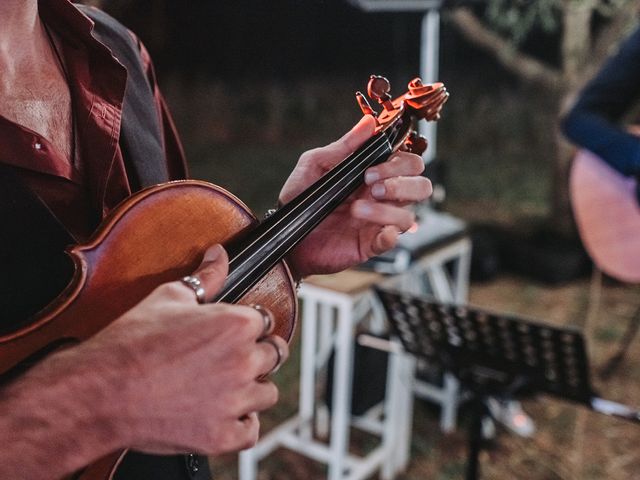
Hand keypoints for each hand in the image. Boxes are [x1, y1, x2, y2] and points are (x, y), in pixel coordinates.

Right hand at [38, 245, 288, 456]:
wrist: (101, 391)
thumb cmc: (132, 342)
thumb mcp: (169, 297)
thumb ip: (205, 276)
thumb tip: (219, 255)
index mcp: (237, 324)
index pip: (266, 321)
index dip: (250, 325)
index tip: (236, 332)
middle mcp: (243, 361)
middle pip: (274, 355)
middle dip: (258, 354)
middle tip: (232, 357)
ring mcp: (234, 400)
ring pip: (267, 393)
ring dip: (253, 388)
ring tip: (227, 385)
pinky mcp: (221, 434)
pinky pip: (251, 431)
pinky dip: (241, 423)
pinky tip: (225, 413)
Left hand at [280, 115, 432, 276]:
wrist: (286, 234)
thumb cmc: (300, 199)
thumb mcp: (315, 165)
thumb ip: (343, 146)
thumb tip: (368, 122)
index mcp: (374, 175)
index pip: (409, 163)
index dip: (399, 162)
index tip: (371, 168)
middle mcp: (381, 198)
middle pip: (421, 186)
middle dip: (401, 183)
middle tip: (371, 185)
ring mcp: (378, 222)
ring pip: (409, 215)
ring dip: (386, 210)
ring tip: (356, 209)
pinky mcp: (371, 244)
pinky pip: (393, 240)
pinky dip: (390, 235)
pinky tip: (377, 232)